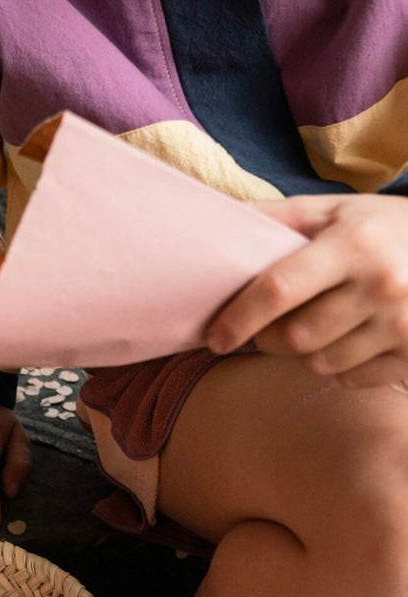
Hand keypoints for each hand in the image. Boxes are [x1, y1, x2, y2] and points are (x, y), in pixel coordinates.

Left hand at [205, 194, 407, 387]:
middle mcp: (383, 286)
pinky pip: (352, 380)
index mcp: (356, 244)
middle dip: (268, 337)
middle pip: (293, 338)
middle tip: (269, 326)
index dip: (238, 318)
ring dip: (305, 353)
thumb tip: (214, 223)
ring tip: (321, 325)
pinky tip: (355, 339)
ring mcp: (404, 325)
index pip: (279, 290)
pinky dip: (342, 367)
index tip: (216, 337)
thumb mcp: (340, 211)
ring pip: (319, 363)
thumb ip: (280, 219)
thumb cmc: (389, 230)